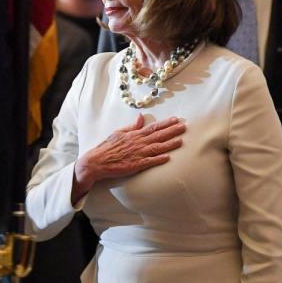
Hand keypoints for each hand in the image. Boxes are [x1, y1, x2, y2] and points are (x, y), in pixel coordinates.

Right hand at [71, 116, 185, 201]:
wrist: (97, 161)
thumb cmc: (107, 148)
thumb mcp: (119, 133)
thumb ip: (132, 126)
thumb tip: (140, 117)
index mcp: (134, 135)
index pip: (153, 127)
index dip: (165, 123)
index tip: (176, 120)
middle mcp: (138, 142)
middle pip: (158, 135)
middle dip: (172, 131)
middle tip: (184, 127)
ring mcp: (138, 154)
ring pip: (157, 147)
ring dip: (169, 144)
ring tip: (181, 141)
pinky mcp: (136, 165)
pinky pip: (149, 161)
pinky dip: (159, 159)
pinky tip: (168, 157)